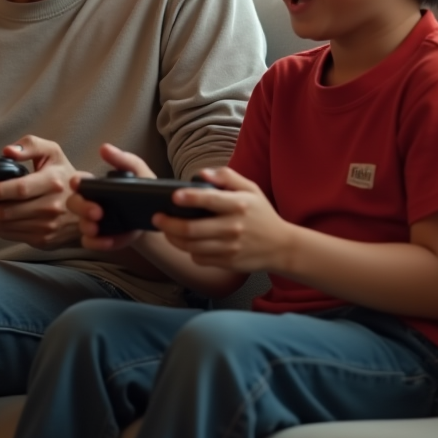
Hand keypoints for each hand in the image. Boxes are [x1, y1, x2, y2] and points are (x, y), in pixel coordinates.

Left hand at [0, 135, 81, 248]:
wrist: (87, 206)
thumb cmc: (64, 176)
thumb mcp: (52, 152)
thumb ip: (30, 145)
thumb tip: (8, 151)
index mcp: (53, 181)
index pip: (20, 189)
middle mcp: (52, 206)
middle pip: (8, 212)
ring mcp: (48, 226)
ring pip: (7, 226)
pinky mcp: (44, 239)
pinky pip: (12, 235)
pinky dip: (1, 227)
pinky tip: (2, 217)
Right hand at [68, 143, 154, 251]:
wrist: (155, 216)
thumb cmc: (142, 188)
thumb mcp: (137, 171)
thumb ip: (123, 159)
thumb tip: (104, 148)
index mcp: (95, 185)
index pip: (78, 181)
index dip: (75, 182)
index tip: (78, 184)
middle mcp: (89, 202)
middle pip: (73, 204)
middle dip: (81, 208)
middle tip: (97, 212)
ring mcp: (93, 222)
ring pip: (80, 225)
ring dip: (87, 226)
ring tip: (98, 228)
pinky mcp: (100, 238)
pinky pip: (89, 242)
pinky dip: (96, 243)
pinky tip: (108, 241)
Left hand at [152, 166, 289, 272]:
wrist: (281, 246)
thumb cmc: (261, 214)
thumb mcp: (250, 189)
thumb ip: (226, 177)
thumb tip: (202, 175)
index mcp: (238, 205)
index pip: (209, 200)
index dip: (189, 198)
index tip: (173, 196)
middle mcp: (233, 227)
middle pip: (192, 229)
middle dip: (169, 223)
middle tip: (157, 217)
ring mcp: (229, 248)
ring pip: (191, 246)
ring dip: (173, 238)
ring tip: (166, 229)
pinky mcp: (227, 262)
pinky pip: (199, 258)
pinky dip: (189, 250)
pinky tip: (187, 242)